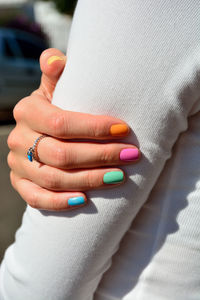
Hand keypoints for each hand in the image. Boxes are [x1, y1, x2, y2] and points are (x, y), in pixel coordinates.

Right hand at [8, 48, 139, 210]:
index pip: (62, 124)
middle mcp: (19, 139)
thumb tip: (55, 59)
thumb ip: (56, 74)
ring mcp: (18, 164)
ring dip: (90, 180)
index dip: (94, 129)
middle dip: (100, 156)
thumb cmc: (57, 108)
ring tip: (120, 176)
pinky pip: (36, 198)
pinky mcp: (21, 183)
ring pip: (54, 178)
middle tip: (130, 156)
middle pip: (62, 154)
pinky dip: (60, 202)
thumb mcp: (54, 89)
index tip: (124, 130)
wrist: (38, 131)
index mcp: (28, 111)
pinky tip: (85, 200)